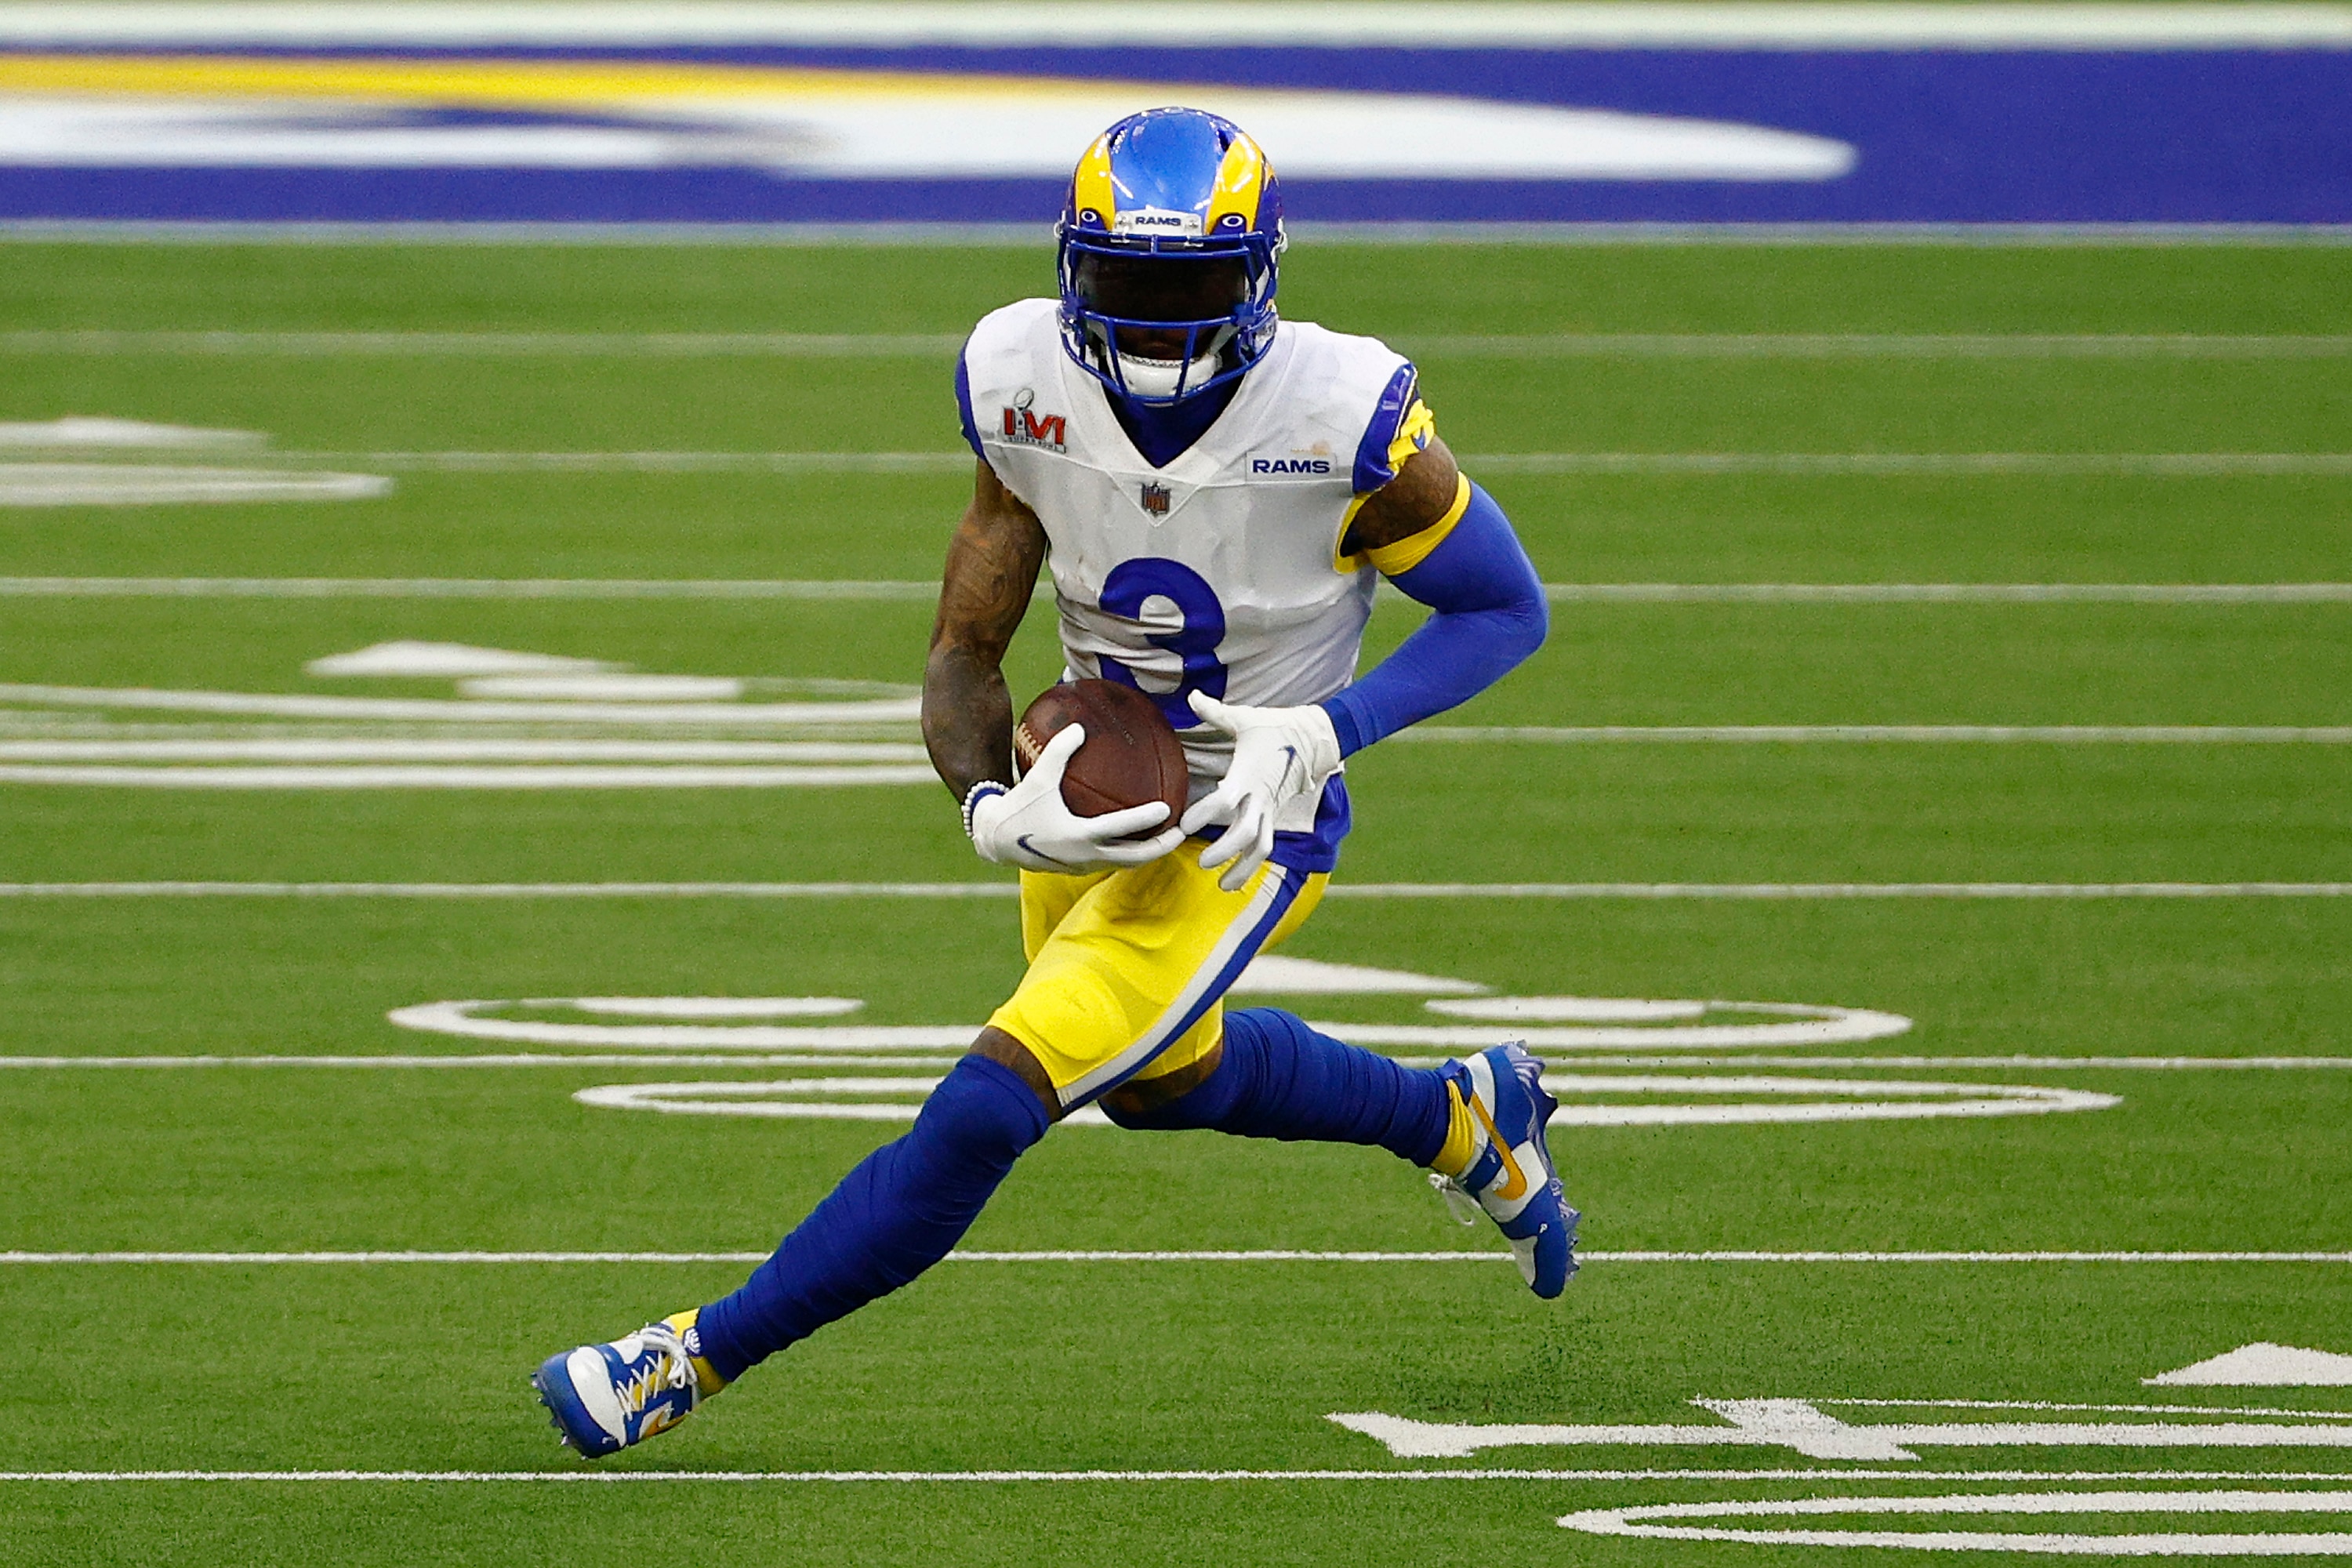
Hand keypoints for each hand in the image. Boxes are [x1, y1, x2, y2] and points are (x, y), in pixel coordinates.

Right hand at [965, 724, 1182, 871]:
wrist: (997, 840)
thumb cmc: (1019, 806)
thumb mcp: (1038, 777)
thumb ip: (1059, 751)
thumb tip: (1080, 726)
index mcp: (1078, 835)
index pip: (1120, 828)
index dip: (1145, 819)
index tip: (1168, 809)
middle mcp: (1085, 856)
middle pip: (1133, 857)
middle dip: (1161, 848)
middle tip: (1182, 832)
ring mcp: (1083, 866)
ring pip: (1124, 864)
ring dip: (1148, 854)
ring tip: (1168, 839)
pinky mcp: (1078, 869)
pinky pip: (1111, 861)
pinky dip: (1129, 854)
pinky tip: (1138, 839)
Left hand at [1179, 692, 1341, 892]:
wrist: (1315, 739)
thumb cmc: (1275, 727)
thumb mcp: (1245, 718)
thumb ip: (1215, 712)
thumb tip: (1191, 696)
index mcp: (1248, 775)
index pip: (1225, 800)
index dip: (1205, 814)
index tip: (1184, 824)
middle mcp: (1260, 797)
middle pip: (1245, 833)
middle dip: (1225, 850)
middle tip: (1203, 862)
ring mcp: (1270, 809)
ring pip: (1260, 847)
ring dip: (1243, 869)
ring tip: (1223, 887)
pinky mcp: (1275, 815)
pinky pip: (1266, 845)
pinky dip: (1252, 865)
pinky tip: (1235, 882)